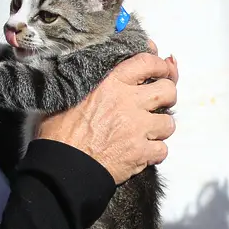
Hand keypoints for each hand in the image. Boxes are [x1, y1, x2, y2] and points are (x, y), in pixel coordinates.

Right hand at [36, 50, 178, 183]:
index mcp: (110, 83)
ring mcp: (137, 128)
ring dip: (160, 128)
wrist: (61, 166)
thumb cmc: (60, 133)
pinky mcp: (140, 152)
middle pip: (168, 90)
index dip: (160, 65)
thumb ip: (97, 81)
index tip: (163, 69)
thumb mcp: (72, 94)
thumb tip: (112, 74)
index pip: (147, 62)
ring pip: (168, 123)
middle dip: (167, 96)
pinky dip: (155, 153)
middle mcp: (128, 102)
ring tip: (148, 132)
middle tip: (159, 103)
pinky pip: (163, 150)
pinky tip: (143, 153)